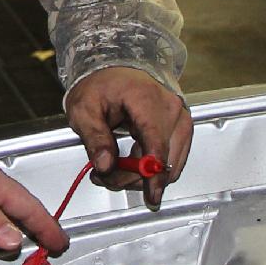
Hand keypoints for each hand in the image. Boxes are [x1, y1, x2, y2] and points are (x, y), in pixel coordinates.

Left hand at [67, 67, 193, 209]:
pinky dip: (150, 167)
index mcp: (149, 102)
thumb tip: (105, 165)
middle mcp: (173, 111)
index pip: (157, 146)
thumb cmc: (102, 83)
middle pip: (164, 161)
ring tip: (113, 168)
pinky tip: (129, 162)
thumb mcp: (84, 109)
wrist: (116, 68)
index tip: (152, 196)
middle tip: (104, 176)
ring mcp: (181, 120)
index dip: (153, 175)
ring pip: (169, 165)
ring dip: (142, 175)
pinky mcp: (181, 129)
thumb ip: (94, 138)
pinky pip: (171, 159)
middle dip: (135, 178)